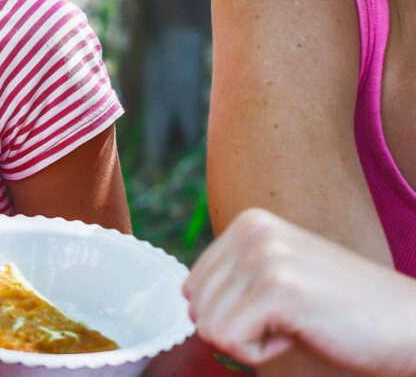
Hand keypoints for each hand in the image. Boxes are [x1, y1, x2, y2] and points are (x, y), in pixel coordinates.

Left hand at [184, 208, 415, 375]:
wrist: (411, 326)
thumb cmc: (343, 313)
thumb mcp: (277, 276)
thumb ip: (232, 278)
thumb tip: (184, 297)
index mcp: (248, 223)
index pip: (191, 287)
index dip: (231, 314)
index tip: (280, 308)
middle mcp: (251, 230)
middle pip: (195, 306)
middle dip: (238, 328)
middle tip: (291, 319)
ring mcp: (264, 256)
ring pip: (208, 326)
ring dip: (252, 342)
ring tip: (298, 324)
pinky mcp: (277, 289)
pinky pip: (228, 341)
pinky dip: (261, 354)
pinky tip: (302, 334)